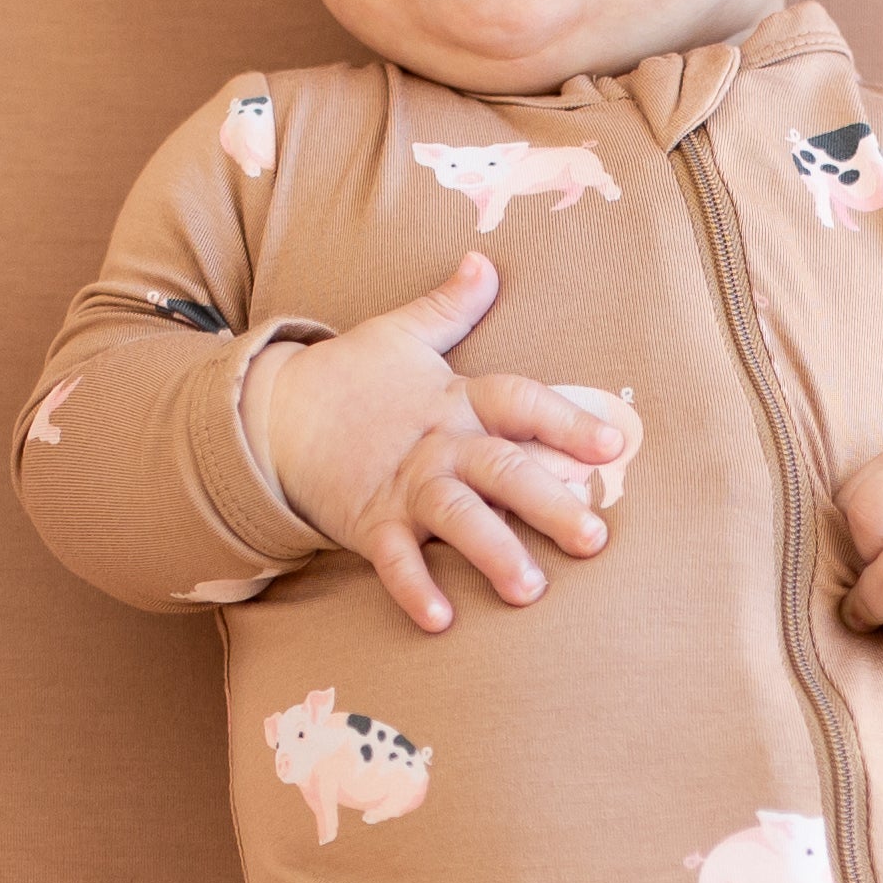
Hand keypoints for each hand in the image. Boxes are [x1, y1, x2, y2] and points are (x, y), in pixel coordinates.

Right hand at [241, 254, 623, 633]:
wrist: (269, 413)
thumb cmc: (349, 377)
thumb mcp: (402, 334)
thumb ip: (452, 306)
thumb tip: (485, 261)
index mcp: (455, 399)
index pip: (519, 403)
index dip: (566, 421)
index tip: (613, 445)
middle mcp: (438, 444)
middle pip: (501, 468)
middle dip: (549, 501)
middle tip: (594, 538)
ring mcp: (404, 486)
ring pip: (457, 518)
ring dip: (494, 552)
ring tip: (530, 589)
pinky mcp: (368, 523)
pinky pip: (394, 560)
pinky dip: (414, 588)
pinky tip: (440, 620)